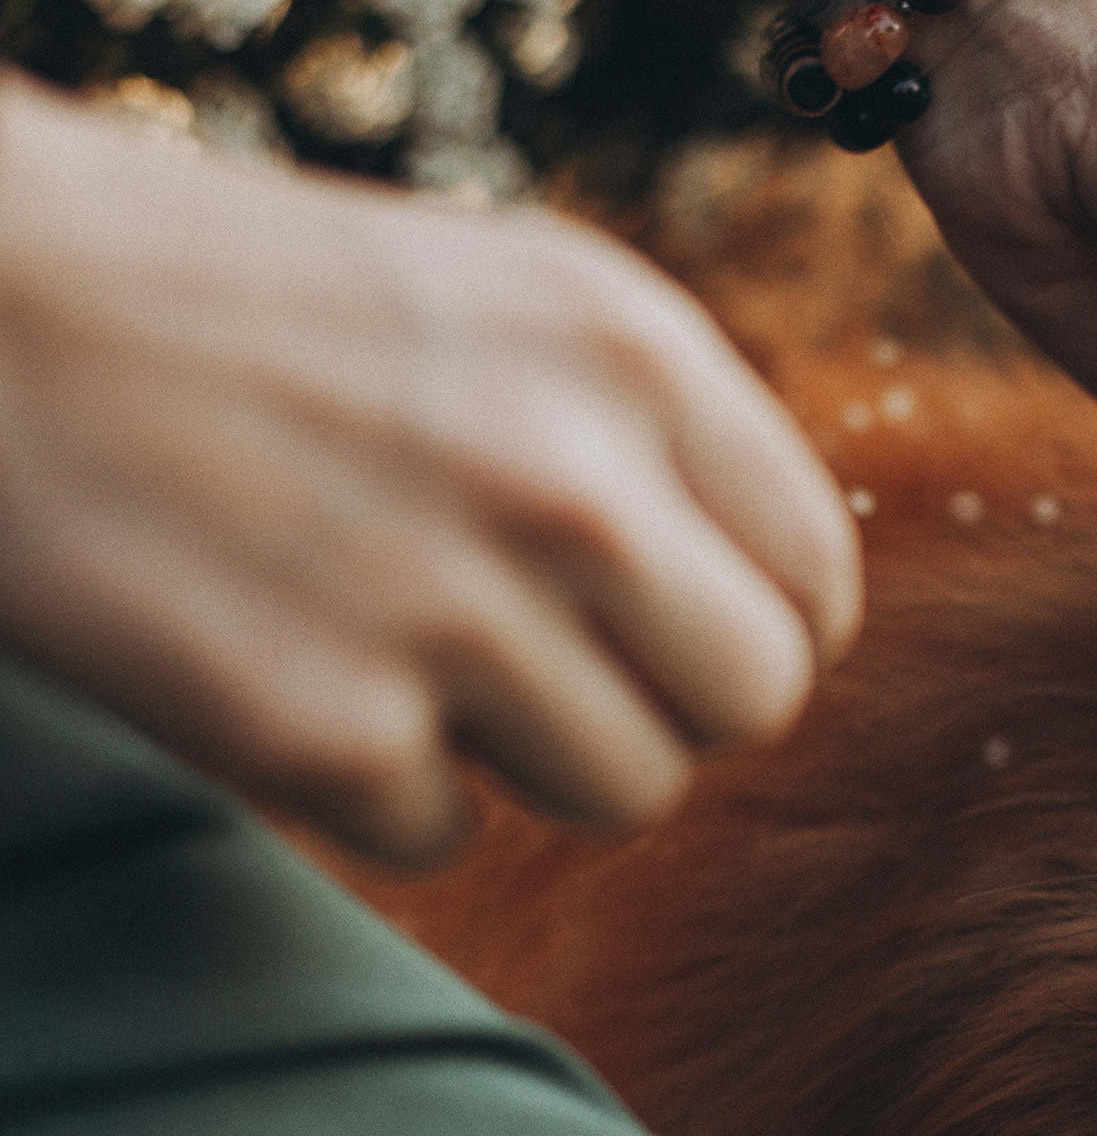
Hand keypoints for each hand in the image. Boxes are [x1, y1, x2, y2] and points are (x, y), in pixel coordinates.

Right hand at [0, 72, 858, 859]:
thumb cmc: (244, 302)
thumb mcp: (502, 298)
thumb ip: (653, 433)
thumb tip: (769, 599)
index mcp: (635, 351)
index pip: (814, 576)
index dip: (751, 623)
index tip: (667, 632)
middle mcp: (576, 478)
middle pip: (753, 702)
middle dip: (665, 705)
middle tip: (550, 665)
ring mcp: (456, 609)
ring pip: (628, 791)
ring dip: (529, 757)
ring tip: (410, 652)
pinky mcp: (326, 731)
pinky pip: (450, 837)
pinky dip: (379, 791)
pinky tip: (294, 673)